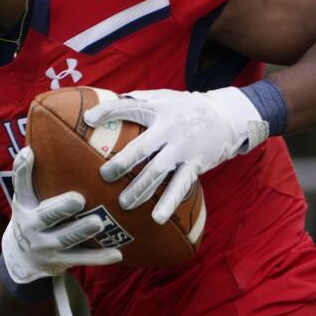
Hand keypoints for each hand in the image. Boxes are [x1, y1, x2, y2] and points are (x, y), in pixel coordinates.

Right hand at [0, 148, 122, 285]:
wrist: (21, 258)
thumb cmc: (30, 216)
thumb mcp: (24, 198)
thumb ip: (26, 176)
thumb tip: (30, 147)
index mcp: (25, 207)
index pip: (21, 186)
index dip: (23, 171)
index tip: (31, 153)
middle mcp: (33, 228)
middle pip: (47, 217)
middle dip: (61, 208)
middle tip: (79, 199)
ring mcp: (47, 247)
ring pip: (66, 240)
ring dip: (82, 231)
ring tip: (98, 223)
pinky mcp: (62, 261)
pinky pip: (82, 259)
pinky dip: (99, 258)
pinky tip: (118, 254)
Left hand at [85, 87, 268, 223]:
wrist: (225, 116)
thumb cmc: (185, 108)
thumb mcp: (163, 97)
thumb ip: (137, 102)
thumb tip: (99, 106)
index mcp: (158, 109)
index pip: (131, 107)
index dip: (110, 111)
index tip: (89, 120)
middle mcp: (170, 128)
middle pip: (142, 147)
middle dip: (122, 163)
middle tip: (105, 176)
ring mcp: (183, 148)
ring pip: (158, 172)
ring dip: (139, 189)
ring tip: (123, 203)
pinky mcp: (195, 164)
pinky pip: (180, 186)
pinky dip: (169, 203)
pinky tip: (157, 218)